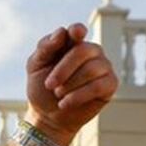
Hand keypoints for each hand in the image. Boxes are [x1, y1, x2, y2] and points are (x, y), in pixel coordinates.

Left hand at [24, 23, 117, 145]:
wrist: (47, 114)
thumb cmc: (41, 87)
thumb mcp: (35, 66)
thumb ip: (45, 48)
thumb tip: (61, 32)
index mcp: (71, 43)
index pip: (77, 31)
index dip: (77, 30)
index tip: (77, 33)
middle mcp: (91, 51)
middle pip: (84, 50)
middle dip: (63, 69)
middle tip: (49, 85)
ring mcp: (103, 67)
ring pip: (92, 69)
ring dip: (70, 84)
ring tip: (58, 95)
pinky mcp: (110, 84)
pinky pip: (99, 86)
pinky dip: (78, 96)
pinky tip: (65, 103)